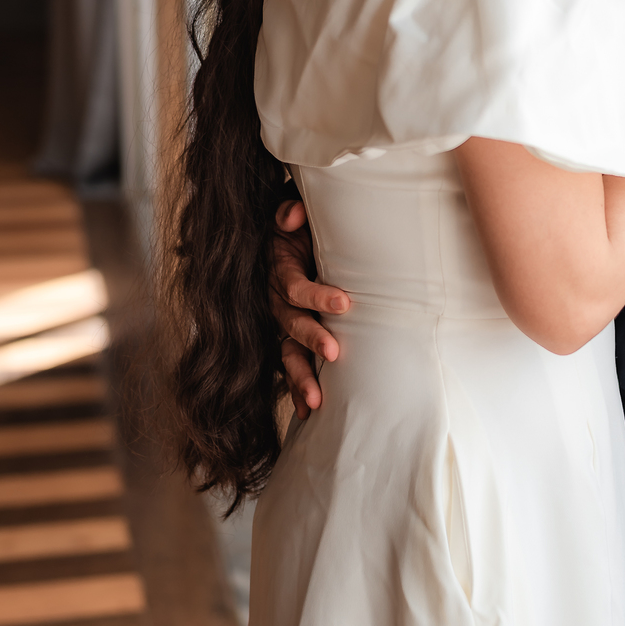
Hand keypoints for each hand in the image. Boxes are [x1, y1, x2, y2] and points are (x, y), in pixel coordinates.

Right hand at [269, 199, 350, 417]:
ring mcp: (285, 323)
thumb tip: (291, 217)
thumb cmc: (306, 228)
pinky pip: (292, 367)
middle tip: (334, 351)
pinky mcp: (294, 339)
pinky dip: (298, 390)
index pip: (296, 287)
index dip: (317, 295)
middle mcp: (279, 302)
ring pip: (288, 354)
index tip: (345, 302)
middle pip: (291, 324)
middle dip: (312, 338)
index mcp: (281, 271)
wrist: (299, 240)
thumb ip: (291, 211)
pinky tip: (309, 414)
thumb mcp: (296, 215)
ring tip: (317, 402)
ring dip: (301, 378)